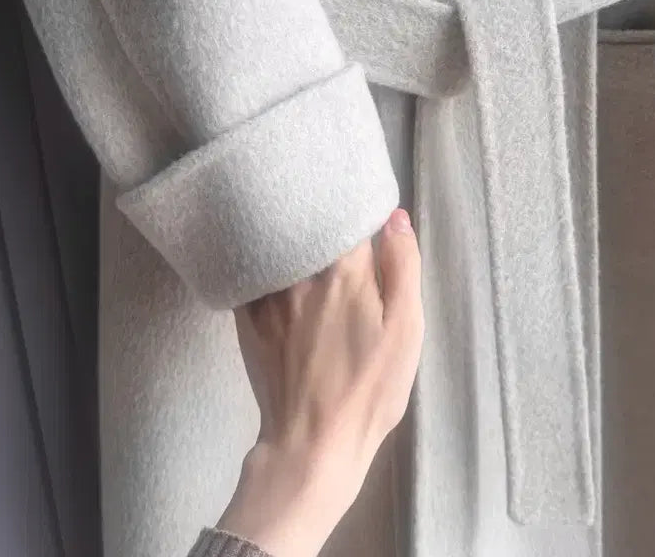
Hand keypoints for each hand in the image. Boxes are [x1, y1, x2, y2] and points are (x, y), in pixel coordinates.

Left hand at [216, 207, 424, 556]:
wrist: (313, 442)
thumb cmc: (370, 387)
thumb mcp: (406, 329)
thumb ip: (403, 266)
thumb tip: (395, 217)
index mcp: (345, 270)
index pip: (347, 216)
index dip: (357, 212)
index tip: (363, 216)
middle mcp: (302, 272)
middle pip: (312, 227)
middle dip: (325, 222)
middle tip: (338, 227)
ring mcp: (270, 294)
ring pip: (283, 247)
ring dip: (296, 240)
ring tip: (307, 241)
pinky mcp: (248, 316)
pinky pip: (257, 273)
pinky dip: (268, 264)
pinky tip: (277, 270)